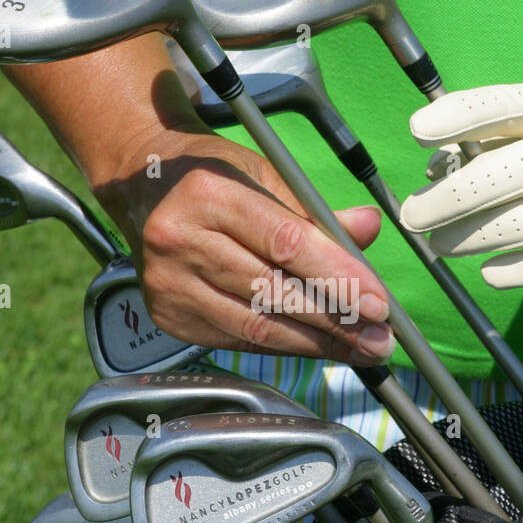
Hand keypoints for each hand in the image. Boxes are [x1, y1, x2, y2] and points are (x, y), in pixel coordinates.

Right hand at [95, 127, 395, 362]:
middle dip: (337, 321)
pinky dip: (283, 346)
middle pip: (273, 292)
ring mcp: (169, 284)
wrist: (142, 185)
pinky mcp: (168, 316)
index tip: (379, 304)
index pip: (286, 244)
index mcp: (210, 194)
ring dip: (316, 343)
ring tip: (360, 349)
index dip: (338, 278)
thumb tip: (369, 228)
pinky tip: (316, 347)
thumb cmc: (212, 176)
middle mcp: (181, 240)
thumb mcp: (264, 173)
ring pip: (257, 326)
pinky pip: (237, 340)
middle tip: (381, 339)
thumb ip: (314, 211)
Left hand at [400, 59, 522, 286]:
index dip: (463, 115)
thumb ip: (494, 135)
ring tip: (440, 245)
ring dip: (481, 237)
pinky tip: (490, 273)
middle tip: (414, 216)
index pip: (511, 105)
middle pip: (517, 170)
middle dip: (455, 197)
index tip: (417, 128)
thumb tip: (435, 169)